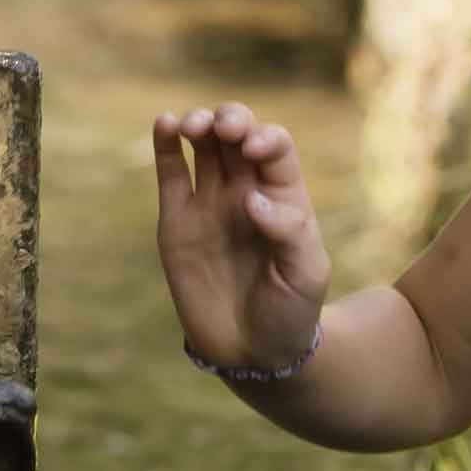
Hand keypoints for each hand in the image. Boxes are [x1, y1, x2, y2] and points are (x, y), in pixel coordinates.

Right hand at [150, 103, 330, 373]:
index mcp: (284, 196)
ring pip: (202, 146)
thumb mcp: (306, 273)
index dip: (264, 137)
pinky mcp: (177, 220)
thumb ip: (287, 231)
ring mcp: (210, 203)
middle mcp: (246, 191)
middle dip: (230, 119)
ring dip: (197, 124)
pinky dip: (164, 145)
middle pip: (237, 135)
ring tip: (190, 126)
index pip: (275, 148)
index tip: (253, 149)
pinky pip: (171, 173)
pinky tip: (164, 124)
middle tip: (223, 130)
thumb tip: (251, 199)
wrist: (253, 350)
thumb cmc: (291, 311)